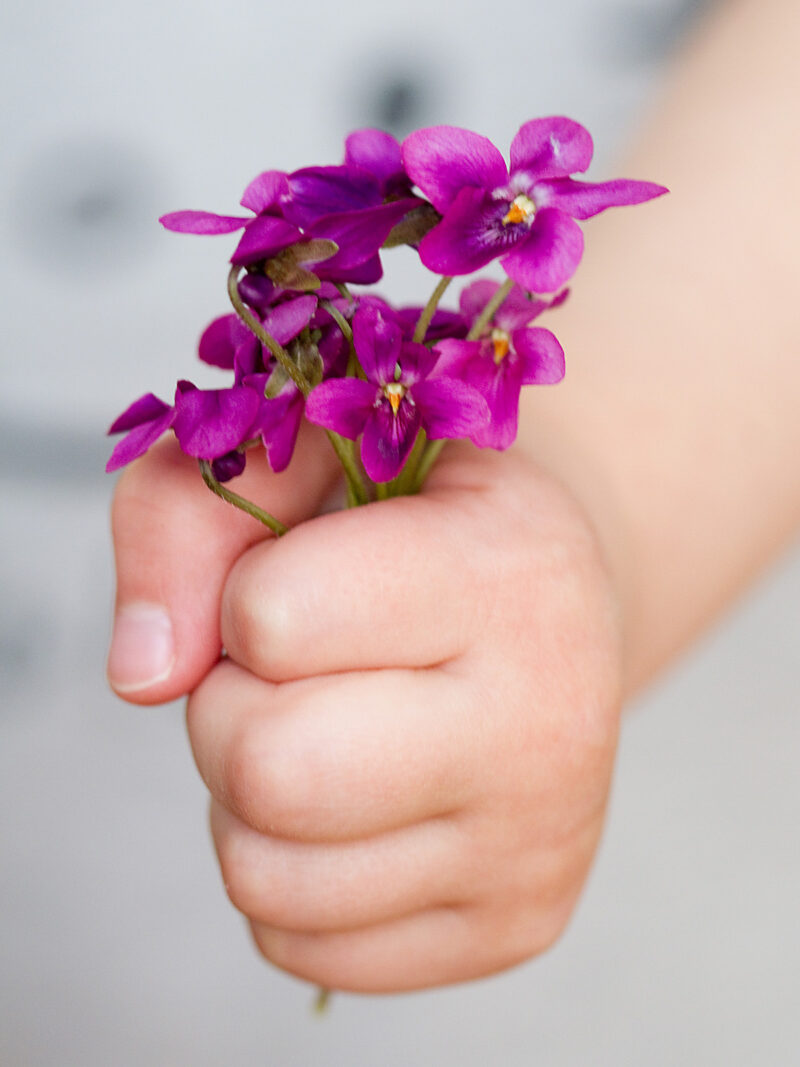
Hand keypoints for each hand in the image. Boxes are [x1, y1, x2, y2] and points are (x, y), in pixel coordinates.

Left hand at [179, 444, 622, 991]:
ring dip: (248, 800)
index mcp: (509, 568)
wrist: (555, 612)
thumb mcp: (304, 458)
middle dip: (229, 711)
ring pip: (264, 876)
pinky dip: (287, 868)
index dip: (244, 595)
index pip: (269, 617)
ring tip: (325, 731)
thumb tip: (142, 679)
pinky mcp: (511, 928)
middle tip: (292, 672)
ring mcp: (536, 843)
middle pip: (265, 768)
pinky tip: (354, 803)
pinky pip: (297, 941)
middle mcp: (548, 720)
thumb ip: (186, 518)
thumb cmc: (417, 526)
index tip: (305, 580)